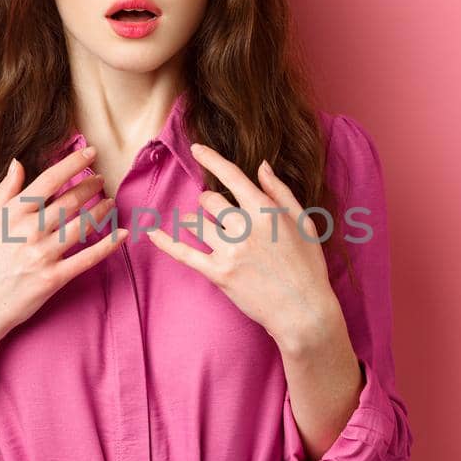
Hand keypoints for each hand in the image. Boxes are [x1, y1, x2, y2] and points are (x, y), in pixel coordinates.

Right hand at [0, 146, 128, 349]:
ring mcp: (43, 254)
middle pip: (70, 200)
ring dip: (100, 211)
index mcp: (12, 213)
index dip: (73, 163)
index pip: (49, 179)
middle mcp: (29, 230)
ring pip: (82, 225)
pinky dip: (108, 245)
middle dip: (90, 186)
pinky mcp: (53, 279)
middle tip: (101, 179)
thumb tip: (17, 164)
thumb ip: (3, 192)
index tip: (90, 152)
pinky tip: (121, 234)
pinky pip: (87, 259)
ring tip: (110, 203)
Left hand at [146, 143, 343, 351]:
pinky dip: (166, 242)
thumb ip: (281, 192)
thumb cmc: (308, 267)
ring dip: (197, 223)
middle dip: (210, 203)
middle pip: (210, 201)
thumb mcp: (303, 223)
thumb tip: (262, 165)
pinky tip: (152, 232)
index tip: (196, 148)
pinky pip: (184, 253)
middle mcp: (245, 227)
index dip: (212, 159)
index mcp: (267, 211)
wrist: (303, 311)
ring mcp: (230, 251)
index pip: (233, 176)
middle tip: (221, 217)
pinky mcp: (218, 274)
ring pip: (196, 223)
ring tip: (210, 232)